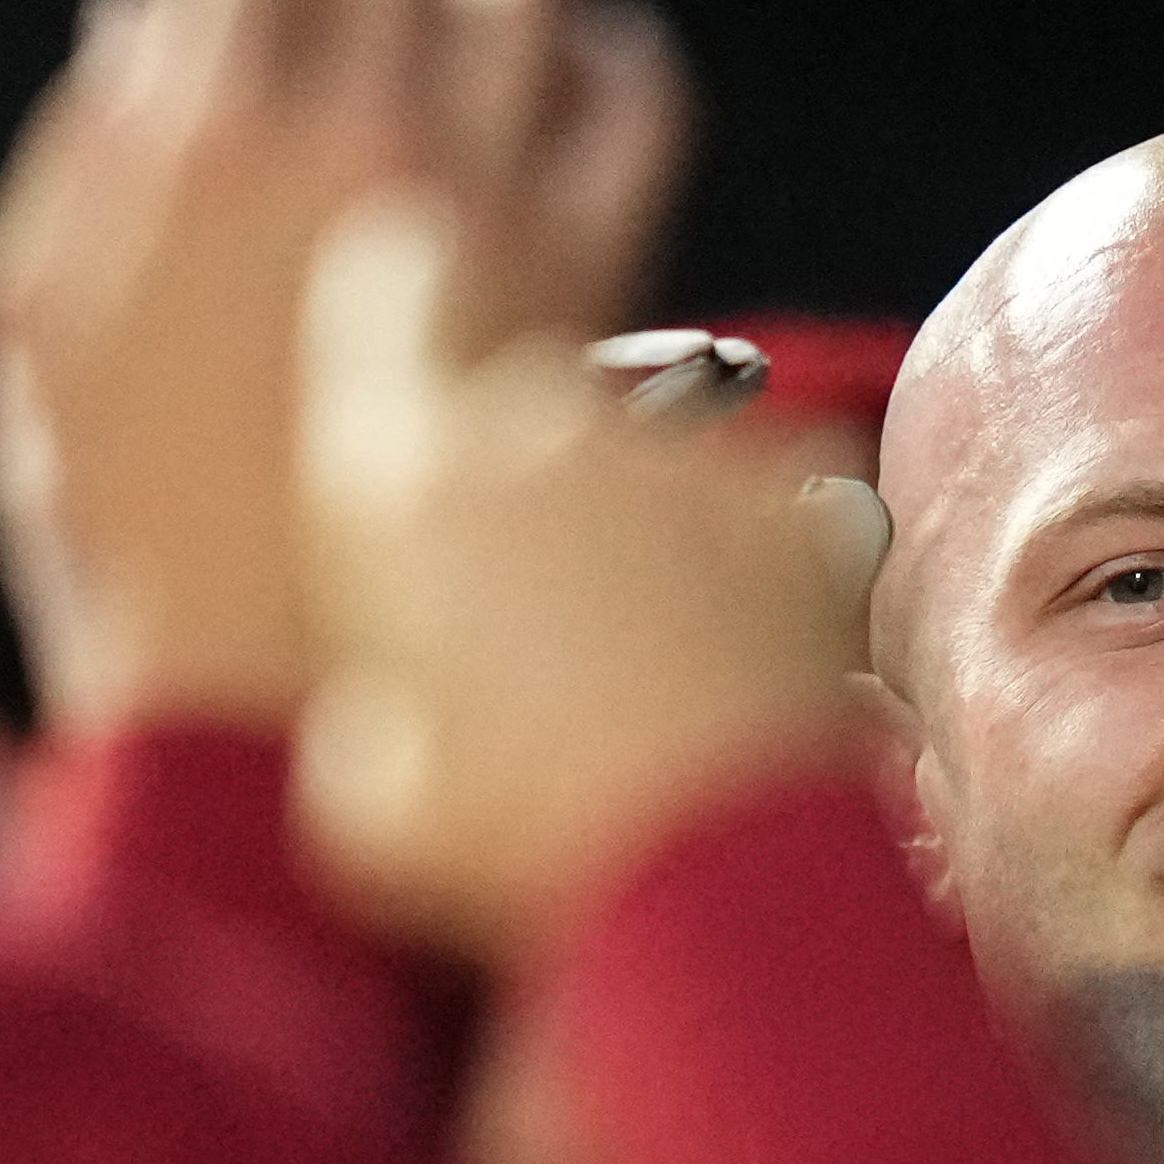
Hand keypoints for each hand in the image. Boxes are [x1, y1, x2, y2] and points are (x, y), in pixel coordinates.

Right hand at [0, 0, 688, 740]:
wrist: (279, 685)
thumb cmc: (135, 534)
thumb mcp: (38, 339)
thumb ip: (77, 163)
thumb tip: (135, 16)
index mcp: (199, 127)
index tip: (279, 14)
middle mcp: (347, 128)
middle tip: (379, 58)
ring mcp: (481, 188)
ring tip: (489, 57)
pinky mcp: (587, 265)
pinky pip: (634, 94)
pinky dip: (615, 70)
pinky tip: (586, 102)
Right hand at [293, 192, 875, 971]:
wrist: (718, 879)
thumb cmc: (518, 850)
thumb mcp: (368, 807)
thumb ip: (362, 715)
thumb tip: (384, 712)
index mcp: (403, 474)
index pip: (394, 284)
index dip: (413, 292)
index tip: (429, 313)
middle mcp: (539, 422)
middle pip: (533, 398)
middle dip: (538, 482)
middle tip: (558, 624)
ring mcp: (682, 453)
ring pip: (657, 454)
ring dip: (655, 528)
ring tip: (665, 667)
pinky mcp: (801, 499)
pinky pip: (776, 500)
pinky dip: (769, 557)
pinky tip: (755, 660)